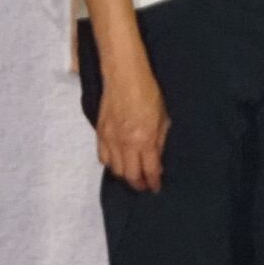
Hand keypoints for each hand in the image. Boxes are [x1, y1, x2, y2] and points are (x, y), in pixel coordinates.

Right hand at [97, 65, 169, 192]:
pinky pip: (102, 157)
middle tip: (144, 186)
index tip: (156, 188)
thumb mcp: (163, 119)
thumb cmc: (149, 94)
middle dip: (138, 184)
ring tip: (133, 176)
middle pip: (129, 175)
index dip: (153, 182)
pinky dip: (110, 164)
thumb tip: (157, 162)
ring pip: (114, 169)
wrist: (125, 77)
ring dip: (124, 176)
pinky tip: (118, 163)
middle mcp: (125, 143)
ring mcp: (110, 139)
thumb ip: (159, 142)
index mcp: (144, 140)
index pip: (148, 170)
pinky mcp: (100, 132)